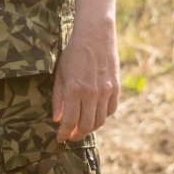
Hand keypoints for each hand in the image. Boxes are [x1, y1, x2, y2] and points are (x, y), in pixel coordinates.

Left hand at [53, 19, 119, 141]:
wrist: (95, 35)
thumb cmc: (74, 53)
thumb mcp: (60, 74)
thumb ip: (58, 98)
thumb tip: (57, 119)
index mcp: (74, 90)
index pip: (69, 122)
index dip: (64, 134)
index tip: (60, 138)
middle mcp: (91, 93)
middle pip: (86, 126)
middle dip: (77, 135)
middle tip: (71, 136)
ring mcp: (106, 91)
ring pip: (100, 121)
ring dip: (90, 128)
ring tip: (82, 127)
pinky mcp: (116, 87)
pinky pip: (111, 110)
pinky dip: (103, 116)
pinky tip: (95, 113)